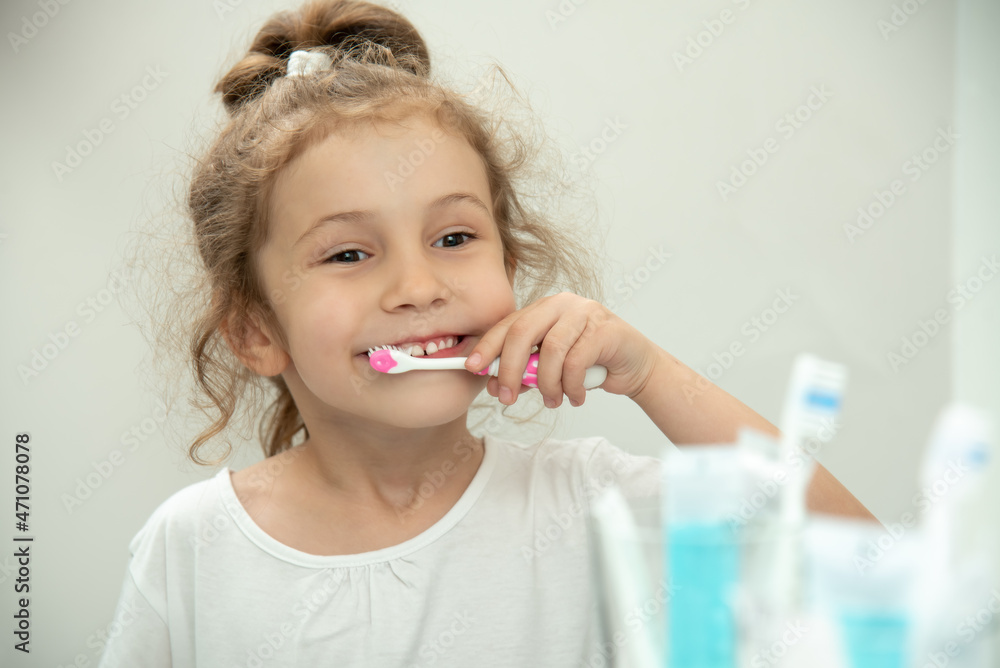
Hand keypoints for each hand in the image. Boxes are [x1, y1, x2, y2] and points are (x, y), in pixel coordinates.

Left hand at [464, 292, 661, 407]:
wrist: (635, 366)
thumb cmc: (590, 365)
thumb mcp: (551, 368)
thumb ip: (525, 371)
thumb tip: (494, 385)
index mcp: (544, 308)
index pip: (508, 324)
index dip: (487, 346)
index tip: (472, 368)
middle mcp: (562, 304)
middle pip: (522, 333)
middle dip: (510, 369)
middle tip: (507, 397)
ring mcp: (585, 313)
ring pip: (550, 351)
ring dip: (546, 384)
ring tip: (552, 400)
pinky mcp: (604, 329)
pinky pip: (576, 362)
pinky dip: (570, 387)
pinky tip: (574, 397)